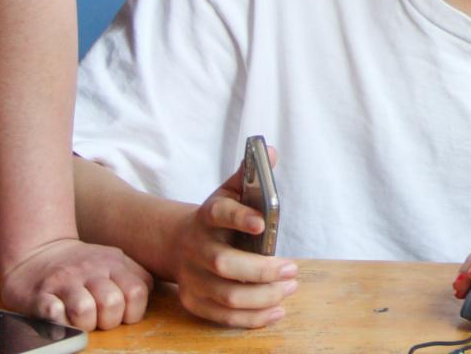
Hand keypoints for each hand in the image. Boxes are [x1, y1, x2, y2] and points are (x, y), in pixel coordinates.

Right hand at [0, 236, 150, 330]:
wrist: (37, 250)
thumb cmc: (82, 266)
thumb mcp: (113, 261)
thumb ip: (134, 276)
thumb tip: (146, 297)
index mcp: (113, 263)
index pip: (137, 292)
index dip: (132, 312)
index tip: (121, 314)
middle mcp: (90, 269)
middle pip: (112, 304)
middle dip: (107, 321)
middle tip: (97, 320)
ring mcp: (64, 281)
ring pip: (84, 311)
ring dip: (83, 324)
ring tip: (78, 320)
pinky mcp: (39, 295)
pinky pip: (53, 313)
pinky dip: (58, 322)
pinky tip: (59, 317)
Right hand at [164, 155, 298, 326]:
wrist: (179, 243)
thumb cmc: (217, 217)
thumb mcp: (230, 192)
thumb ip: (251, 174)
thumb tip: (271, 151)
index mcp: (207, 217)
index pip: (219, 214)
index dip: (239, 218)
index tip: (262, 222)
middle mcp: (196, 249)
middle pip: (224, 264)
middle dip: (262, 270)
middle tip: (292, 268)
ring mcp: (191, 278)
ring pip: (226, 295)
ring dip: (262, 296)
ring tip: (289, 288)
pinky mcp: (194, 301)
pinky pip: (222, 317)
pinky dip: (252, 318)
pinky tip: (277, 311)